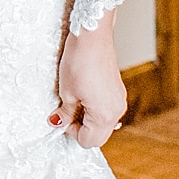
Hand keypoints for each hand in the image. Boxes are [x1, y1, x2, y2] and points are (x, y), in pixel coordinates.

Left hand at [51, 23, 127, 148]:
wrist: (93, 37)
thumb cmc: (79, 62)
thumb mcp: (67, 91)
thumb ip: (65, 112)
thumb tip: (58, 123)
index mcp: (104, 116)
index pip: (89, 141)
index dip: (71, 132)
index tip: (61, 117)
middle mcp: (116, 111)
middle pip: (99, 136)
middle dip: (81, 129)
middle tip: (66, 112)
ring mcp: (119, 101)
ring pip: (104, 124)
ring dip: (88, 119)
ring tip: (74, 100)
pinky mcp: (118, 91)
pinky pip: (107, 110)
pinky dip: (95, 109)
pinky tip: (84, 94)